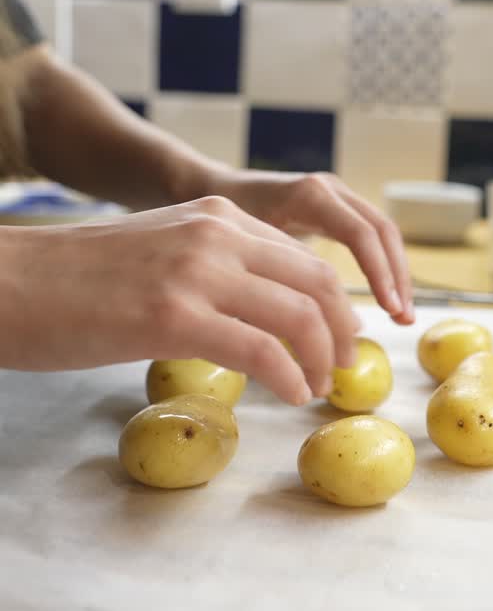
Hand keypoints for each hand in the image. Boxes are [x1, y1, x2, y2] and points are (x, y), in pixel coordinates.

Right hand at [0, 196, 363, 403]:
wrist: (10, 281)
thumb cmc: (75, 279)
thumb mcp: (160, 252)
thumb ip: (211, 267)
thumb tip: (255, 311)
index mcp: (215, 215)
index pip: (302, 257)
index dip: (332, 303)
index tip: (336, 336)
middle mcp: (216, 234)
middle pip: (316, 282)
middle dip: (340, 330)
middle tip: (341, 366)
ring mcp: (197, 273)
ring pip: (299, 315)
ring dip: (320, 358)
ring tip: (314, 387)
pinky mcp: (175, 317)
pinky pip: (262, 352)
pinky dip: (288, 378)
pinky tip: (288, 395)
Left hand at [199, 170, 414, 324]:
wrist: (204, 188)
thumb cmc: (213, 227)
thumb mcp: (238, 256)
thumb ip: (270, 287)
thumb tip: (303, 339)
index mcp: (306, 196)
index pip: (359, 234)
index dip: (378, 273)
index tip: (388, 310)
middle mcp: (326, 190)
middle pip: (381, 231)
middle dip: (396, 277)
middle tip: (402, 319)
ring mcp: (334, 195)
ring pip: (381, 233)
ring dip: (395, 274)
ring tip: (401, 317)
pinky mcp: (335, 207)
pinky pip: (369, 237)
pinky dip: (381, 268)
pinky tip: (384, 301)